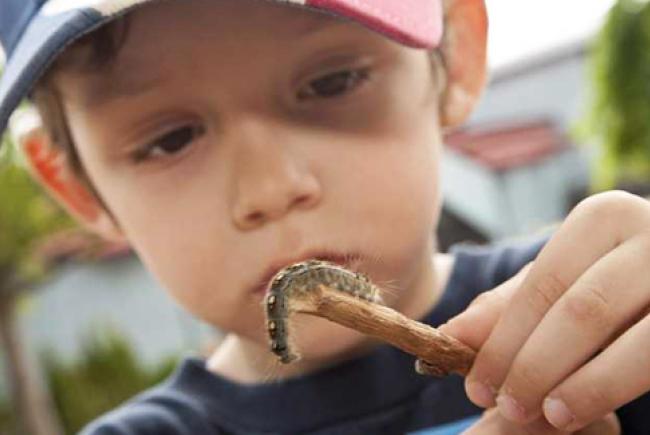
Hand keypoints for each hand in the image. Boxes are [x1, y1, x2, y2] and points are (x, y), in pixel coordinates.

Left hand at [440, 191, 649, 431]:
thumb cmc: (614, 279)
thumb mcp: (566, 281)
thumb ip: (512, 303)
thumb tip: (452, 334)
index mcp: (605, 217)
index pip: (543, 285)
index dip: (504, 340)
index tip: (474, 384)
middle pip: (578, 310)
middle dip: (532, 366)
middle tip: (503, 405)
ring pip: (625, 339)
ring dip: (575, 386)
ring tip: (540, 415)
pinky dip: (608, 388)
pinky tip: (577, 410)